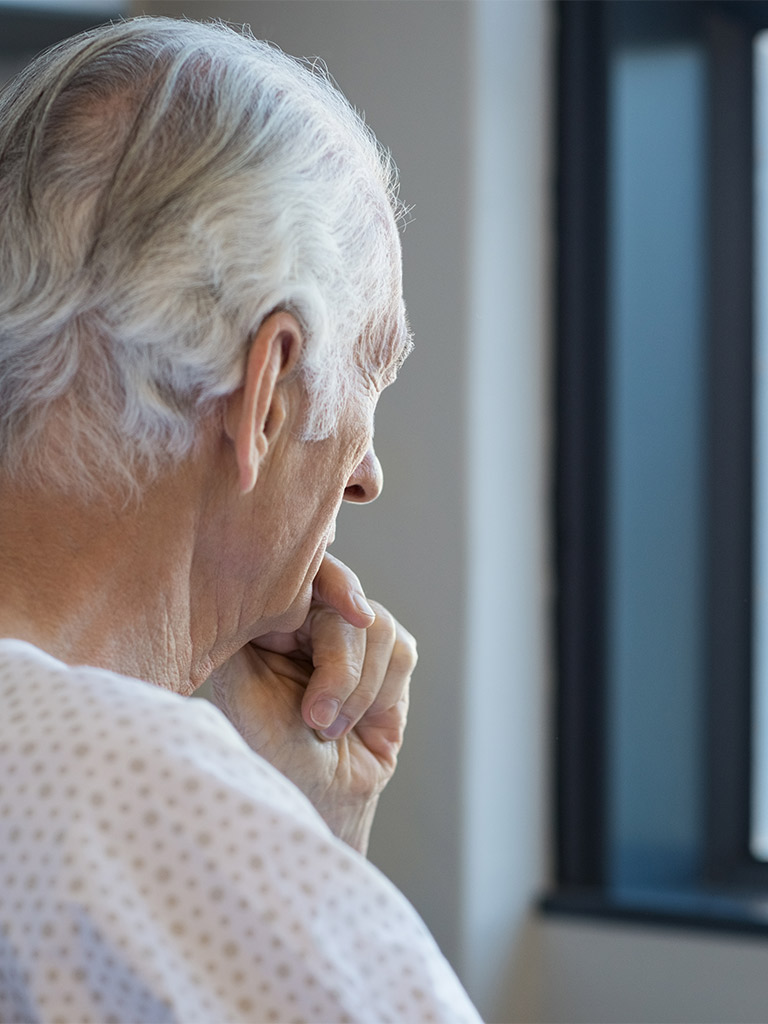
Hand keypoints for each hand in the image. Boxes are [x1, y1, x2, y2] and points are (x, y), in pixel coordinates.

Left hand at [208, 553, 416, 853]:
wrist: (313, 805)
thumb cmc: (267, 752)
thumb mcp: (241, 687)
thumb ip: (249, 628)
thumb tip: (258, 572)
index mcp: (270, 619)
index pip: (304, 571)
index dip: (330, 581)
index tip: (347, 608)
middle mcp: (311, 623)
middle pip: (346, 601)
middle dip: (339, 665)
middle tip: (317, 718)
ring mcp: (353, 642)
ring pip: (379, 627)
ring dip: (356, 689)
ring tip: (327, 729)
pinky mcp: (390, 666)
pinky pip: (403, 654)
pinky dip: (380, 696)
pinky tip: (357, 727)